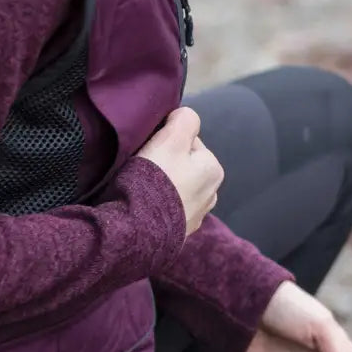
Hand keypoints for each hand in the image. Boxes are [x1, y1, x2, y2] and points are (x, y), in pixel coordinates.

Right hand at [136, 108, 222, 236]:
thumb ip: (185, 119)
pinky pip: (167, 209)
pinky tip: (145, 206)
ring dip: (162, 186)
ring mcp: (195, 217)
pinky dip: (157, 205)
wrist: (138, 229)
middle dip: (166, 165)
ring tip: (142, 189)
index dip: (167, 142)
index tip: (152, 150)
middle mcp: (211, 194)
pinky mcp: (178, 233)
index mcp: (214, 170)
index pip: (189, 143)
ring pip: (175, 187)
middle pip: (183, 166)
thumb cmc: (156, 178)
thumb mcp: (172, 137)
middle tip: (145, 168)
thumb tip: (184, 118)